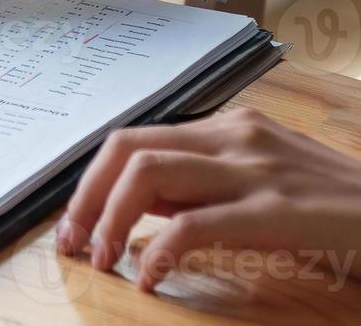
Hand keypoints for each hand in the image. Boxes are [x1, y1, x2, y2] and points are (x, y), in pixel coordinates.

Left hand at [57, 109, 360, 291]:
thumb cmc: (332, 205)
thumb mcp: (259, 180)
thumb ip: (201, 184)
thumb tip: (136, 204)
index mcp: (226, 128)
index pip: (132, 140)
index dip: (90, 181)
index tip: (74, 223)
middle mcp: (234, 137)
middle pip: (127, 149)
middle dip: (87, 197)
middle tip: (74, 243)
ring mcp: (254, 170)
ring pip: (148, 174)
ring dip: (110, 219)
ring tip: (102, 258)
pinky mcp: (276, 210)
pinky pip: (194, 224)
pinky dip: (159, 252)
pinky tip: (151, 277)